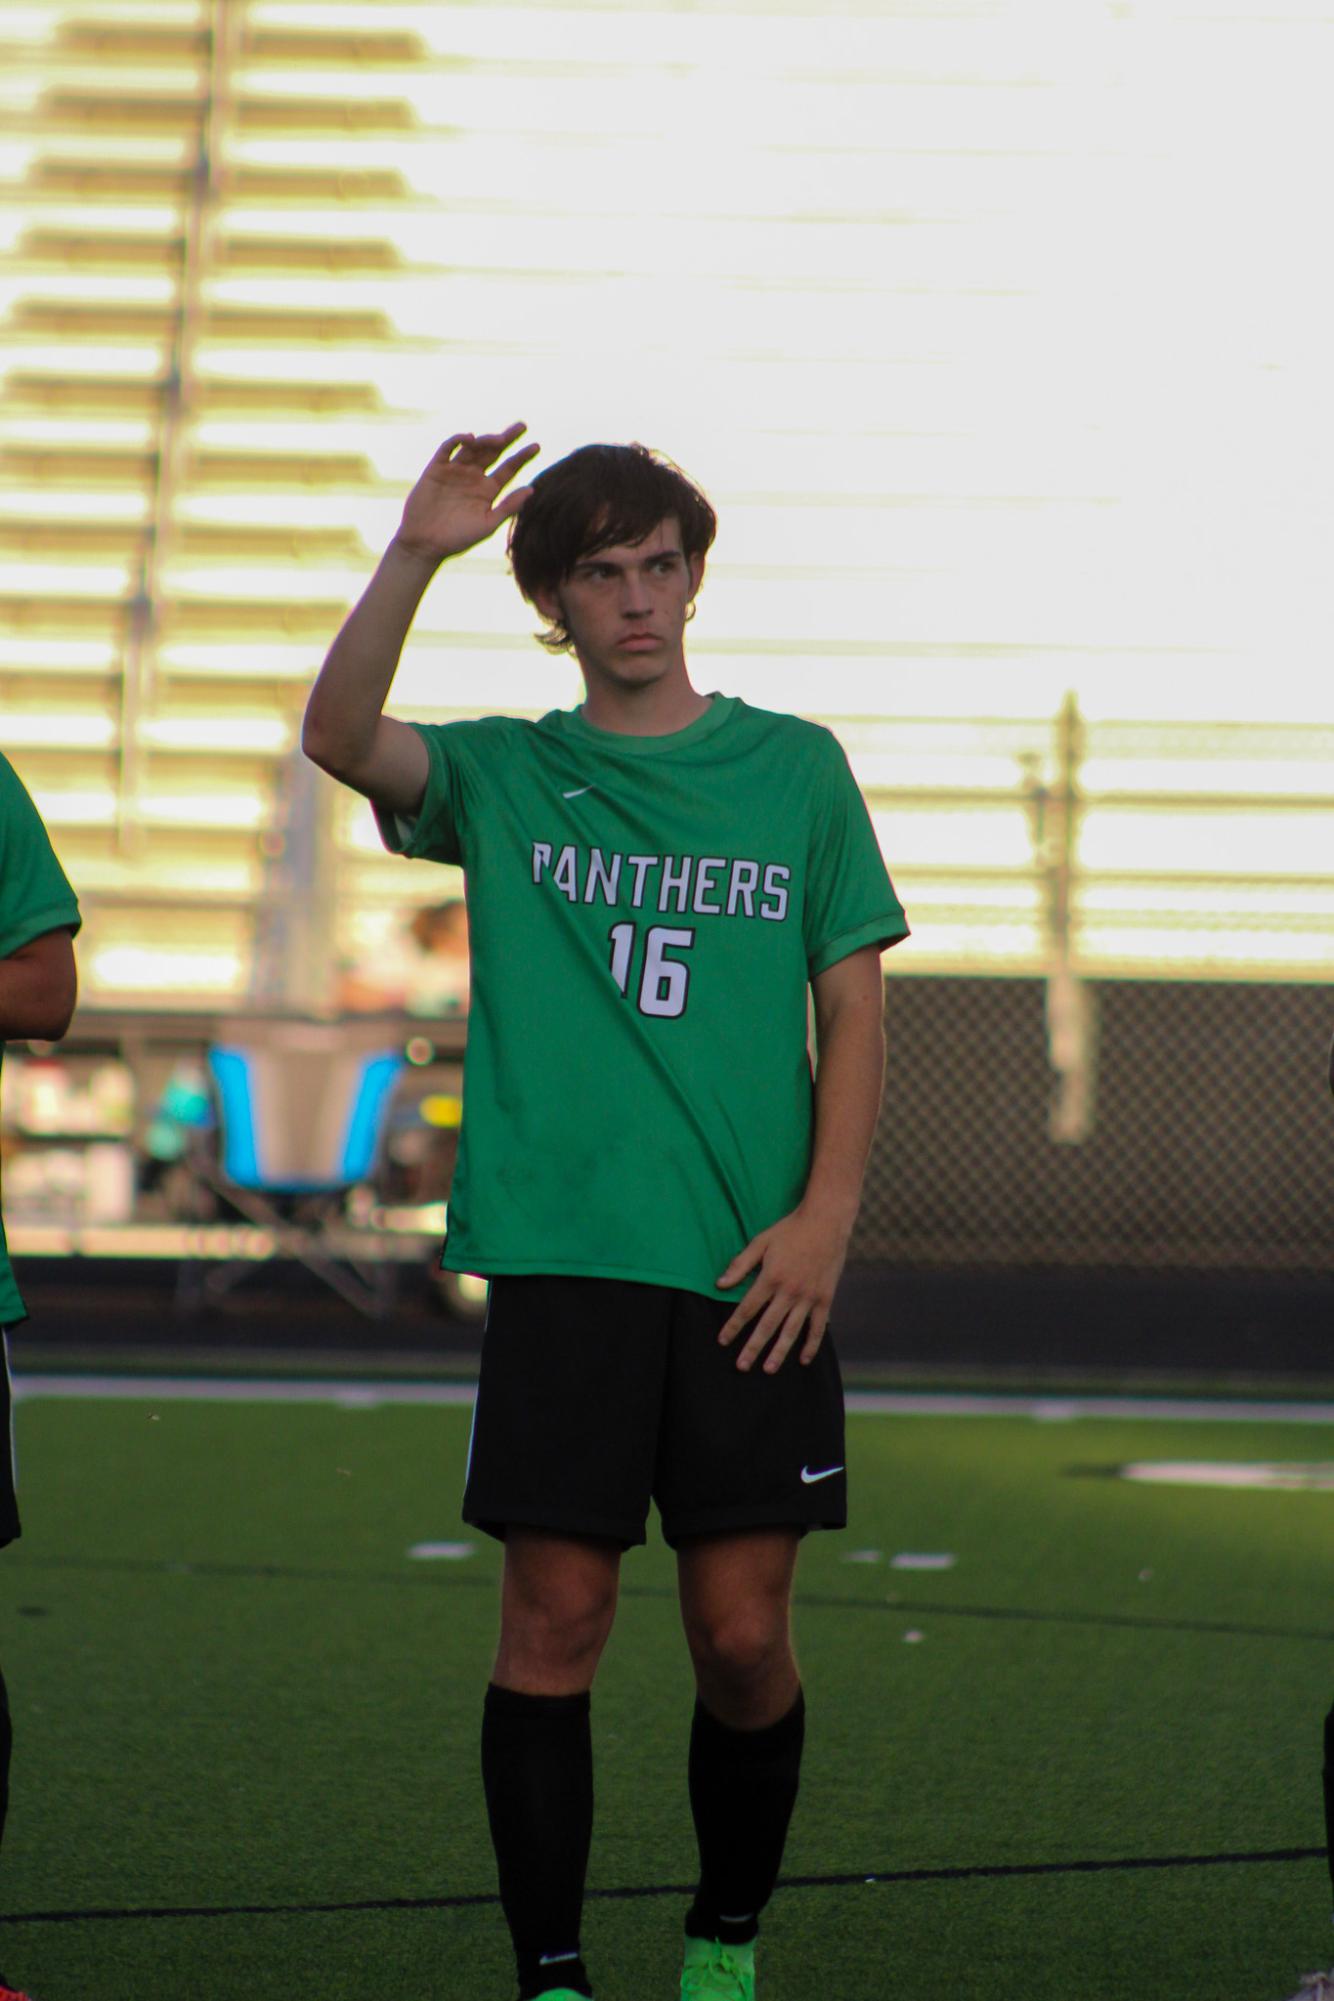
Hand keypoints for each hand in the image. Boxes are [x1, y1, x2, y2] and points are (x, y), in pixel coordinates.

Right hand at [396, 423, 538, 562]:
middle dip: (507, 438)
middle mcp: (473, 477)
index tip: (536, 446)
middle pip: (493, 452)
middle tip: (523, 426)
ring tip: (499, 439)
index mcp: (488, 491)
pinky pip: (447, 448)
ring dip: (486, 439)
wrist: (424, 544)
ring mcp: (455, 471)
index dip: (522, 457)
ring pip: (473, 448)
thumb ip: (508, 507)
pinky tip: (470, 438)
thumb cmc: (457, 539)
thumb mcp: (488, 525)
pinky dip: (457, 440)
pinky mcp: (436, 468)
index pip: (509, 468)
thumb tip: (532, 489)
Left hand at [715, 1202, 851, 1374]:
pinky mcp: (825, 1298)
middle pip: (767, 1325)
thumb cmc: (790, 1230)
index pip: (747, 1308)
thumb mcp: (761, 1242)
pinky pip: (818, 1327)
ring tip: (769, 1369)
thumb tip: (719, 1284)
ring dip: (779, 1352)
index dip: (733, 1326)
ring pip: (791, 1331)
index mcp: (770, 1277)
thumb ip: (740, 1264)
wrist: (826, 1222)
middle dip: (752, 1347)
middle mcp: (789, 1291)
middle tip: (742, 1366)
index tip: (722, 1340)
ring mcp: (808, 1297)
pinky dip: (811, 1344)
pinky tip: (804, 1359)